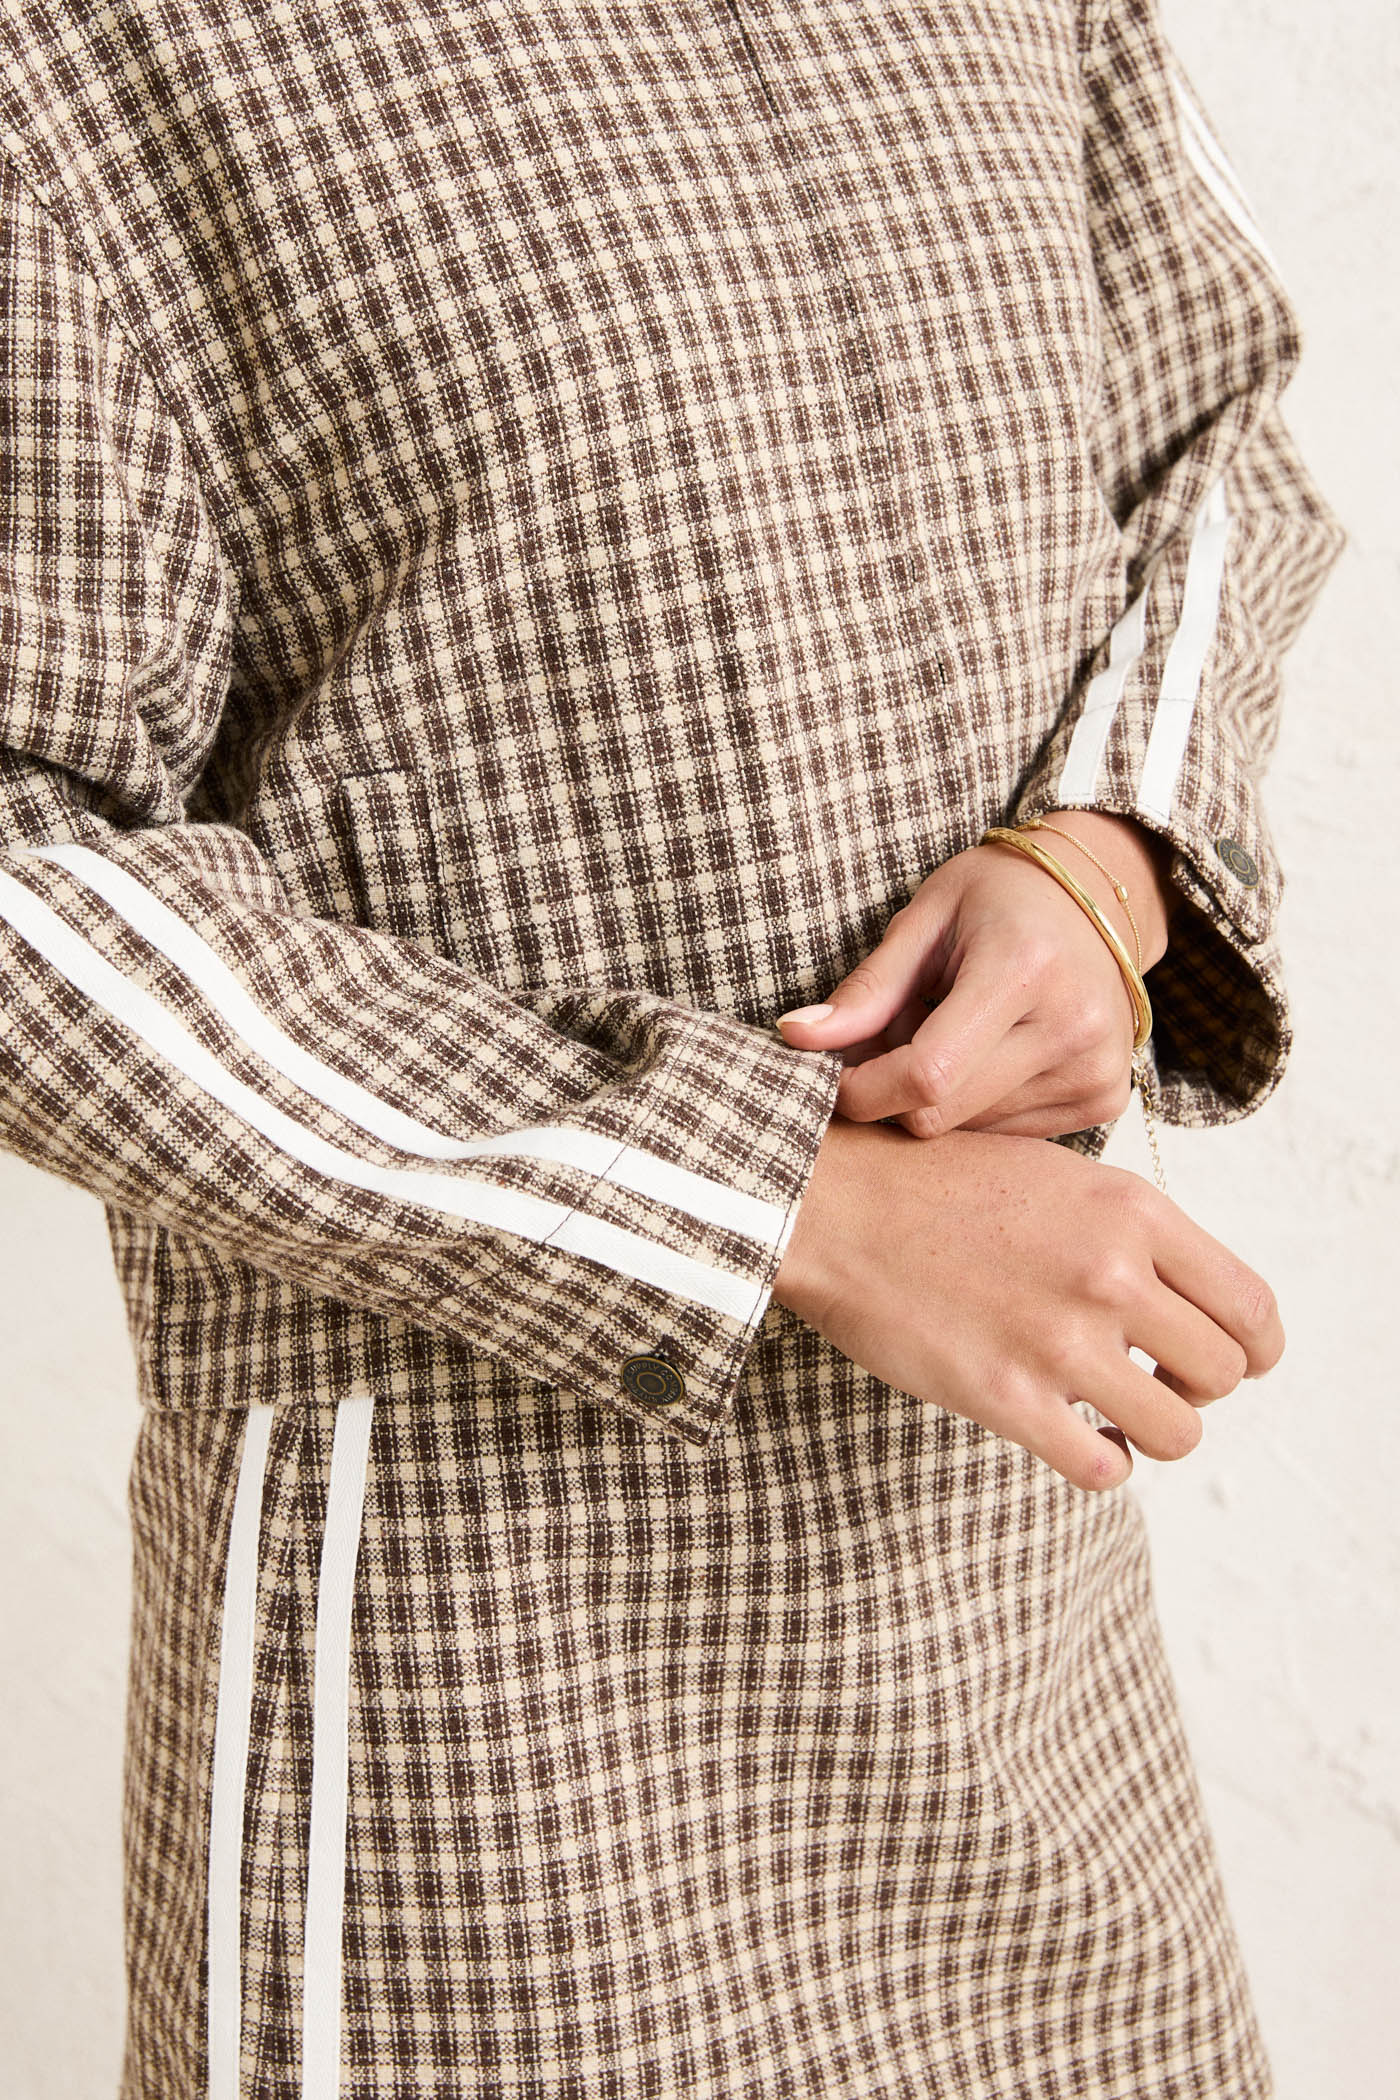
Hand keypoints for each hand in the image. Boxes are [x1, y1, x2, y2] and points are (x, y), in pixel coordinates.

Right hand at [773, 1116, 1282, 1489]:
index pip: (1251, 1305)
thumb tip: (1184, 1294)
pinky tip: (1073, 1437)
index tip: (1235, 1361)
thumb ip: (1128, 1230)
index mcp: (1131, 1212)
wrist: (835, 1206)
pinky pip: (1104, 1469)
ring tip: (1113, 1413)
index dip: (1256, 1348)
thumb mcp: (1056, 1176)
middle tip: (1153, 1381)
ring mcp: (1060, 1339)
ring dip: (1152, 1432)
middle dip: (1197, 1390)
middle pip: (1224, 1373)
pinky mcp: (1008, 1396)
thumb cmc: (935, 1185)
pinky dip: (1100, 1463)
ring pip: (1177, 1432)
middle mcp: (1110, 1273)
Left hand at [776, 810, 1176, 1139]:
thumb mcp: (924, 920)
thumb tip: (796, 1038)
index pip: (927, 1072)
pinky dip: (975, 1105)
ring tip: (945, 1035)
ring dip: (935, 1097)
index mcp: (1023, 968)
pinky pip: (1006, 1134)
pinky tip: (985, 1055)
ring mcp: (1094, 1070)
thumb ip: (866, 990)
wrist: (1095, 898)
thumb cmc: (1000, 898)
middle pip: (941, 1112)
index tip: (832, 1076)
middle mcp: (1072, 1026)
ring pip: (969, 1130)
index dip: (863, 1090)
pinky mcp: (1104, 1098)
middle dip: (891, 1092)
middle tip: (890, 1039)